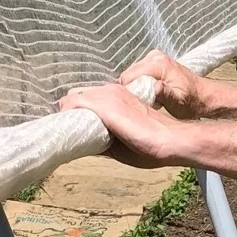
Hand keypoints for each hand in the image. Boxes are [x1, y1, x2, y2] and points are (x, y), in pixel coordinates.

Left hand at [60, 82, 180, 168]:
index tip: (73, 126)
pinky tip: (67, 131)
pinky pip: (74, 104)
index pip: (86, 96)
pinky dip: (67, 115)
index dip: (77, 110)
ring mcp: (106, 96)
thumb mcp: (121, 142)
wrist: (171, 139)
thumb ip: (102, 139)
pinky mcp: (104, 105)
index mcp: (117, 96)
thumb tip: (84, 145)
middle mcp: (110, 91)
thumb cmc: (152, 144)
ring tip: (66, 135)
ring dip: (68, 115)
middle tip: (68, 132)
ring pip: (73, 99)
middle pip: (76, 95)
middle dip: (69, 113)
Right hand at [117, 49, 210, 119]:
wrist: (202, 95)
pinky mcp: (154, 60)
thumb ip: (166, 94)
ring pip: (132, 74)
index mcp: (158, 64)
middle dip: (132, 89)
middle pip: (128, 74)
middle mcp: (154, 56)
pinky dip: (140, 83)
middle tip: (145, 101)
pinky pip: (138, 73)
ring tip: (149, 98)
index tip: (139, 102)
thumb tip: (155, 87)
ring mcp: (154, 56)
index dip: (129, 92)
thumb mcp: (178, 101)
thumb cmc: (191, 101)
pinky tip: (150, 92)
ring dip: (136, 87)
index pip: (128, 76)